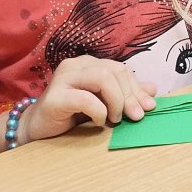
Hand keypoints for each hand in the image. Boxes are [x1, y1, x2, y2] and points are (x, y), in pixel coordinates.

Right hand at [19, 56, 156, 143]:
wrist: (38, 128)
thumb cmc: (71, 114)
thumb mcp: (103, 103)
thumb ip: (125, 94)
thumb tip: (153, 90)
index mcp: (88, 64)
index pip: (120, 69)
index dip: (137, 88)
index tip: (148, 107)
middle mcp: (75, 65)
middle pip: (114, 70)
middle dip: (129, 95)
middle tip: (135, 117)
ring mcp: (63, 79)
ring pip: (102, 77)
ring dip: (116, 100)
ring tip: (115, 118)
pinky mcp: (54, 97)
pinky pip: (85, 99)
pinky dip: (99, 111)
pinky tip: (99, 122)